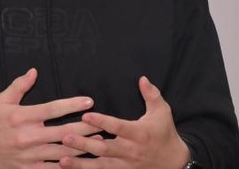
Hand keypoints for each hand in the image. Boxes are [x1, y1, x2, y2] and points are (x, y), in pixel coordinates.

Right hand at [0, 68, 99, 168]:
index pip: (52, 109)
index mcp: (21, 117)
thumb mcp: (1, 100)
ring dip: (82, 147)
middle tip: (102, 124)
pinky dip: (68, 166)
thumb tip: (34, 71)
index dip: (72, 104)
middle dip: (85, 128)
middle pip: (62, 132)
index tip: (89, 101)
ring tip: (99, 142)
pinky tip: (82, 163)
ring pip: (61, 152)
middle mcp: (27, 136)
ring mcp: (29, 156)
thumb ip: (19, 86)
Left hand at [58, 76, 189, 168]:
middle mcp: (131, 151)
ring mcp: (126, 166)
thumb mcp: (163, 112)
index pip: (118, 127)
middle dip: (83, 143)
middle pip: (104, 148)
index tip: (85, 115)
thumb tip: (142, 78)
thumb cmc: (165, 133)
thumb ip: (151, 95)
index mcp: (139, 134)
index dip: (102, 122)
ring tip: (62, 160)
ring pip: (101, 166)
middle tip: (65, 137)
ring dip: (81, 164)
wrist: (176, 163)